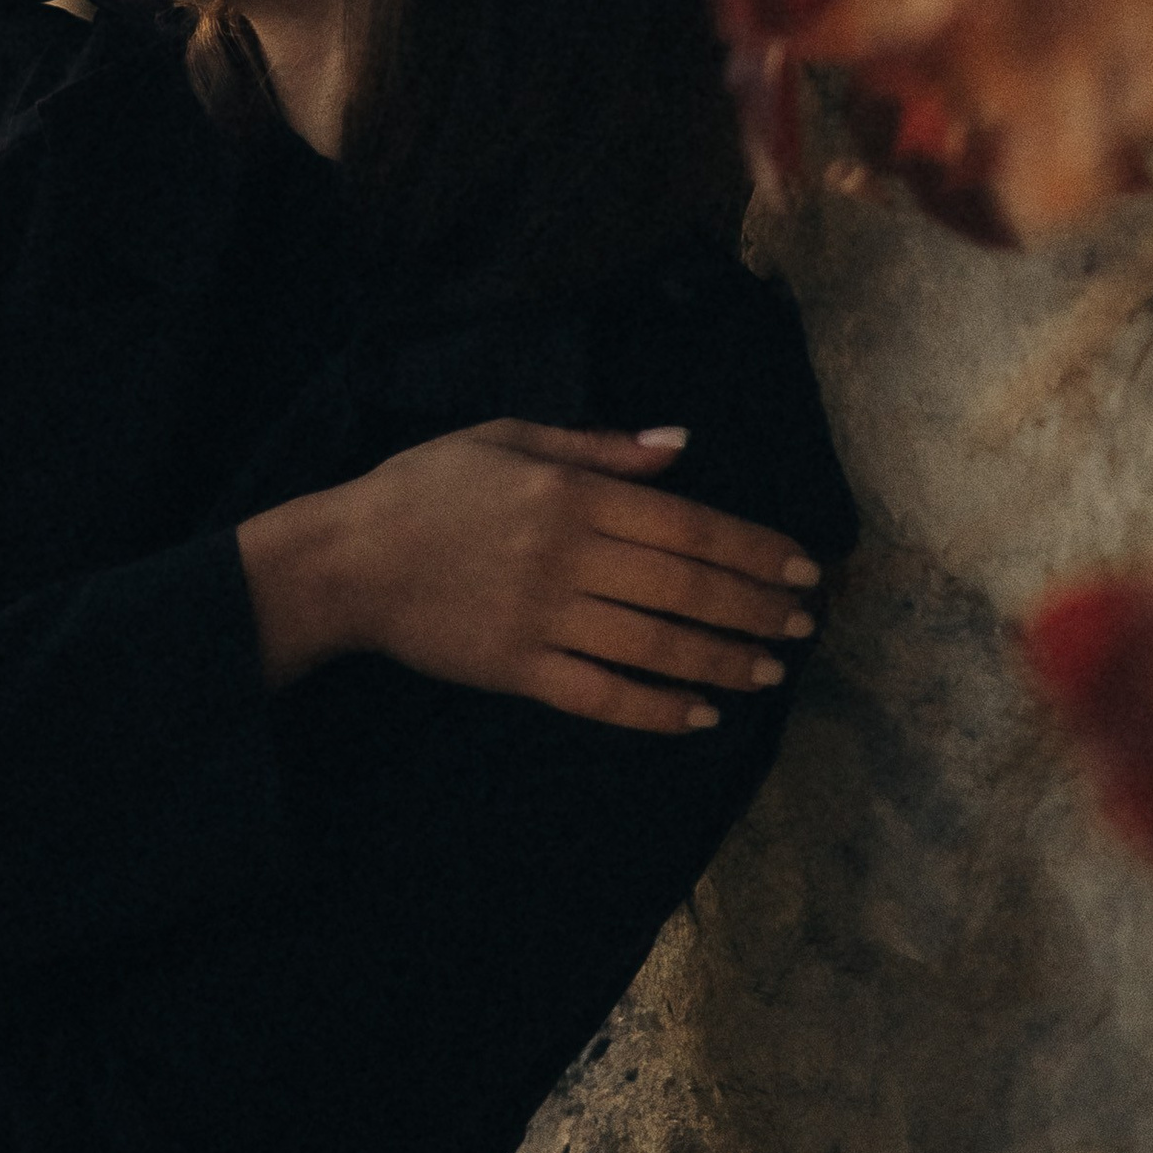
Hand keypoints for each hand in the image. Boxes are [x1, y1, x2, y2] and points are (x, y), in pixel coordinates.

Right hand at [236, 421, 822, 733]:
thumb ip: (598, 447)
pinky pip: (602, 697)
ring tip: (769, 671)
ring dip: (723, 662)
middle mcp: (566, 556)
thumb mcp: (509, 437)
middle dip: (754, 608)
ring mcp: (543, 618)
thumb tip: (681, 446)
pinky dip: (657, 710)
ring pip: (656, 647)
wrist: (348, 558)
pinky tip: (700, 716)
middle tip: (804, 625)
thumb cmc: (428, 486)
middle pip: (684, 588)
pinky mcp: (518, 671)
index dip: (751, 549)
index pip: (685, 524)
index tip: (802, 568)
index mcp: (569, 493)